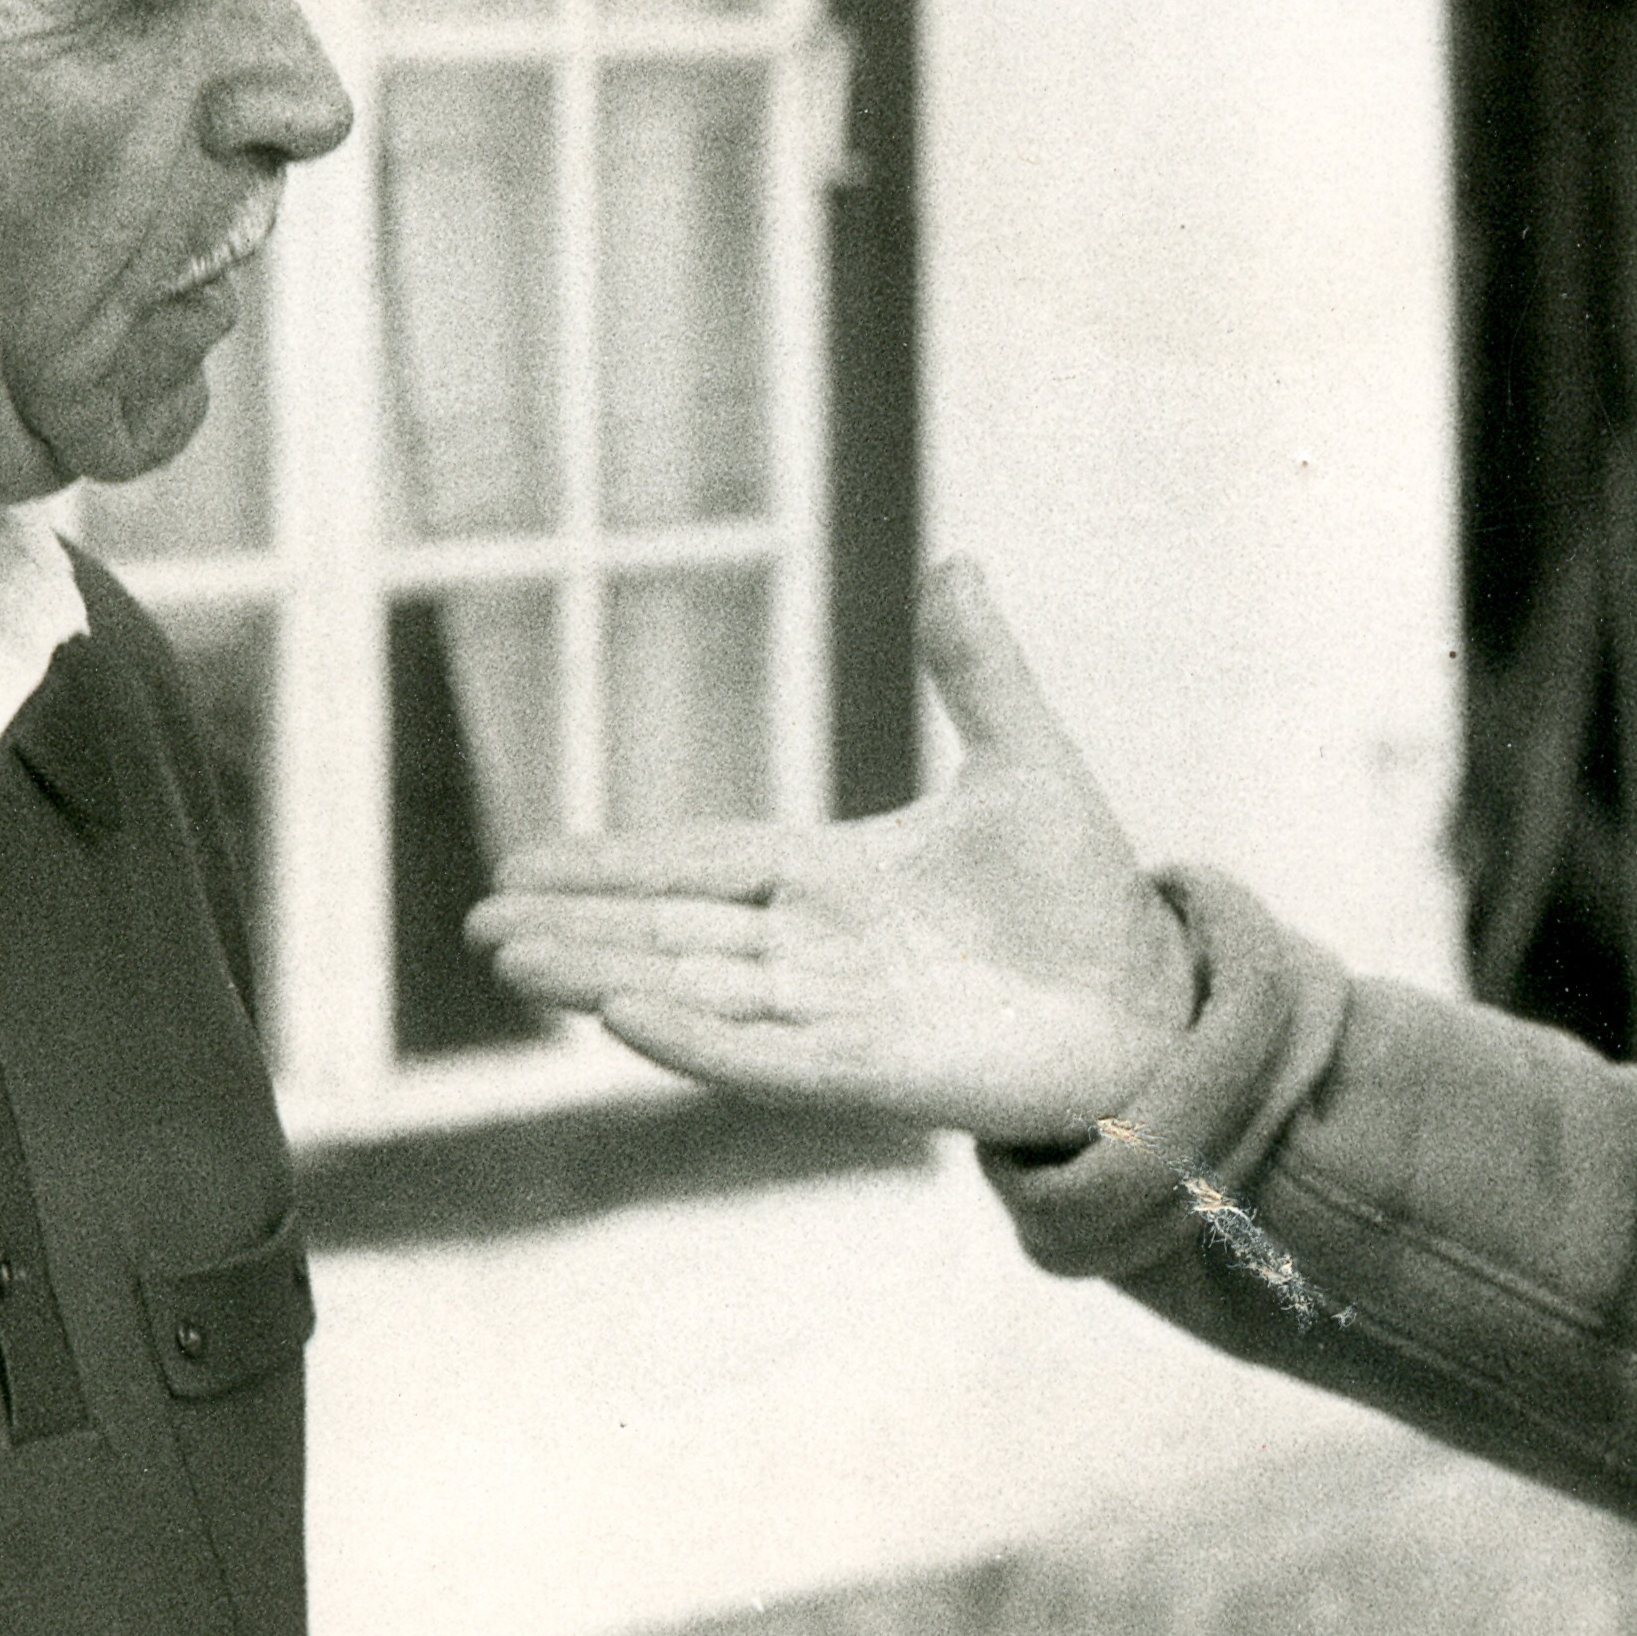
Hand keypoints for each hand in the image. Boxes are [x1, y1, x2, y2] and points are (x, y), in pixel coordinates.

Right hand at [470, 558, 1192, 1145]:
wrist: (1154, 1002)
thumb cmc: (1085, 894)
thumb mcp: (1026, 761)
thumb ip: (977, 670)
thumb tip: (956, 560)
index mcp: (837, 876)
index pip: (703, 864)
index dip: (616, 863)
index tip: (522, 860)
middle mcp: (820, 950)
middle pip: (675, 931)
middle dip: (578, 926)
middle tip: (481, 921)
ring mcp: (839, 1015)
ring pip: (698, 991)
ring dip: (607, 976)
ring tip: (514, 962)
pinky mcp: (875, 1075)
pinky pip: (768, 1056)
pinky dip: (696, 1038)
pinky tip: (623, 1015)